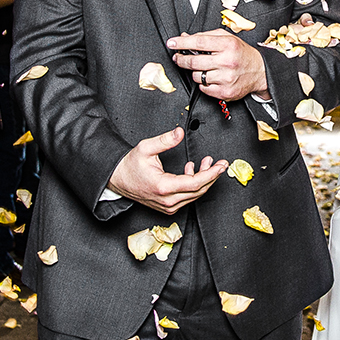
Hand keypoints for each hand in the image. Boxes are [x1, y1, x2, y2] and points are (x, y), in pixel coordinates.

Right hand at [108, 127, 227, 214]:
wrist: (118, 180)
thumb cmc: (130, 165)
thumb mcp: (146, 148)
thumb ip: (165, 140)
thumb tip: (179, 133)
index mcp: (164, 187)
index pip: (195, 183)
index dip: (211, 174)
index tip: (221, 166)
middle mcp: (167, 200)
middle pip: (198, 190)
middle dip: (212, 176)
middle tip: (221, 164)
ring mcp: (168, 206)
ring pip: (194, 195)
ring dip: (203, 179)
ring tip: (205, 162)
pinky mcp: (167, 207)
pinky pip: (187, 197)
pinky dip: (193, 185)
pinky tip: (191, 170)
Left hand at [168, 29, 267, 101]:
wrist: (260, 71)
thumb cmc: (241, 53)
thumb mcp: (227, 39)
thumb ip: (205, 37)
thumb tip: (185, 37)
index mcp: (228, 45)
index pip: (199, 42)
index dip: (182, 43)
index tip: (172, 43)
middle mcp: (227, 62)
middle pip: (194, 61)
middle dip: (181, 59)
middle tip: (177, 57)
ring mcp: (226, 78)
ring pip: (197, 76)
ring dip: (195, 72)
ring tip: (202, 68)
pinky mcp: (225, 92)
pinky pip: (204, 88)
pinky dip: (203, 83)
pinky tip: (211, 77)